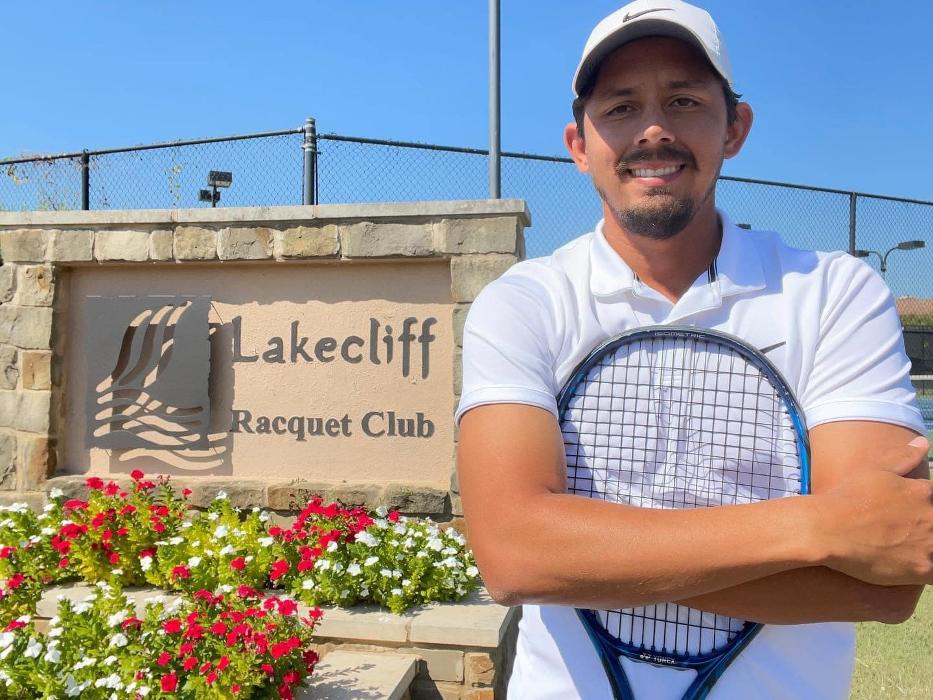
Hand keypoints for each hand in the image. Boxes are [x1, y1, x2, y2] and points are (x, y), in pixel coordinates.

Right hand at [817, 436, 932, 585]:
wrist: (826, 529)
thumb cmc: (847, 497)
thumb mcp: (875, 470)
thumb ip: (903, 458)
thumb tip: (923, 442)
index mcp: (925, 493)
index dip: (924, 509)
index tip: (910, 517)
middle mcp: (932, 518)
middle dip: (925, 527)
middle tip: (900, 532)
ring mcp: (930, 545)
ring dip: (925, 547)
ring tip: (904, 548)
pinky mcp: (922, 569)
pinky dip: (924, 568)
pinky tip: (908, 566)